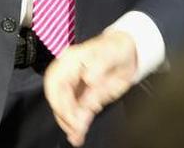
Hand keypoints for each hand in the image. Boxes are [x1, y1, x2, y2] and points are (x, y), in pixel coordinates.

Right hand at [44, 30, 137, 146]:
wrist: (127, 54)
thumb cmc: (117, 49)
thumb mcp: (111, 53)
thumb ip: (99, 65)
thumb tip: (89, 78)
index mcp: (71, 60)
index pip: (56, 82)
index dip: (61, 101)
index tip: (72, 115)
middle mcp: (68, 73)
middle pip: (56, 96)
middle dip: (64, 114)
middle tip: (76, 128)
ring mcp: (74, 86)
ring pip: (63, 107)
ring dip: (68, 123)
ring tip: (77, 135)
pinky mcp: (81, 97)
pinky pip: (74, 112)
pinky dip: (75, 124)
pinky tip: (77, 134)